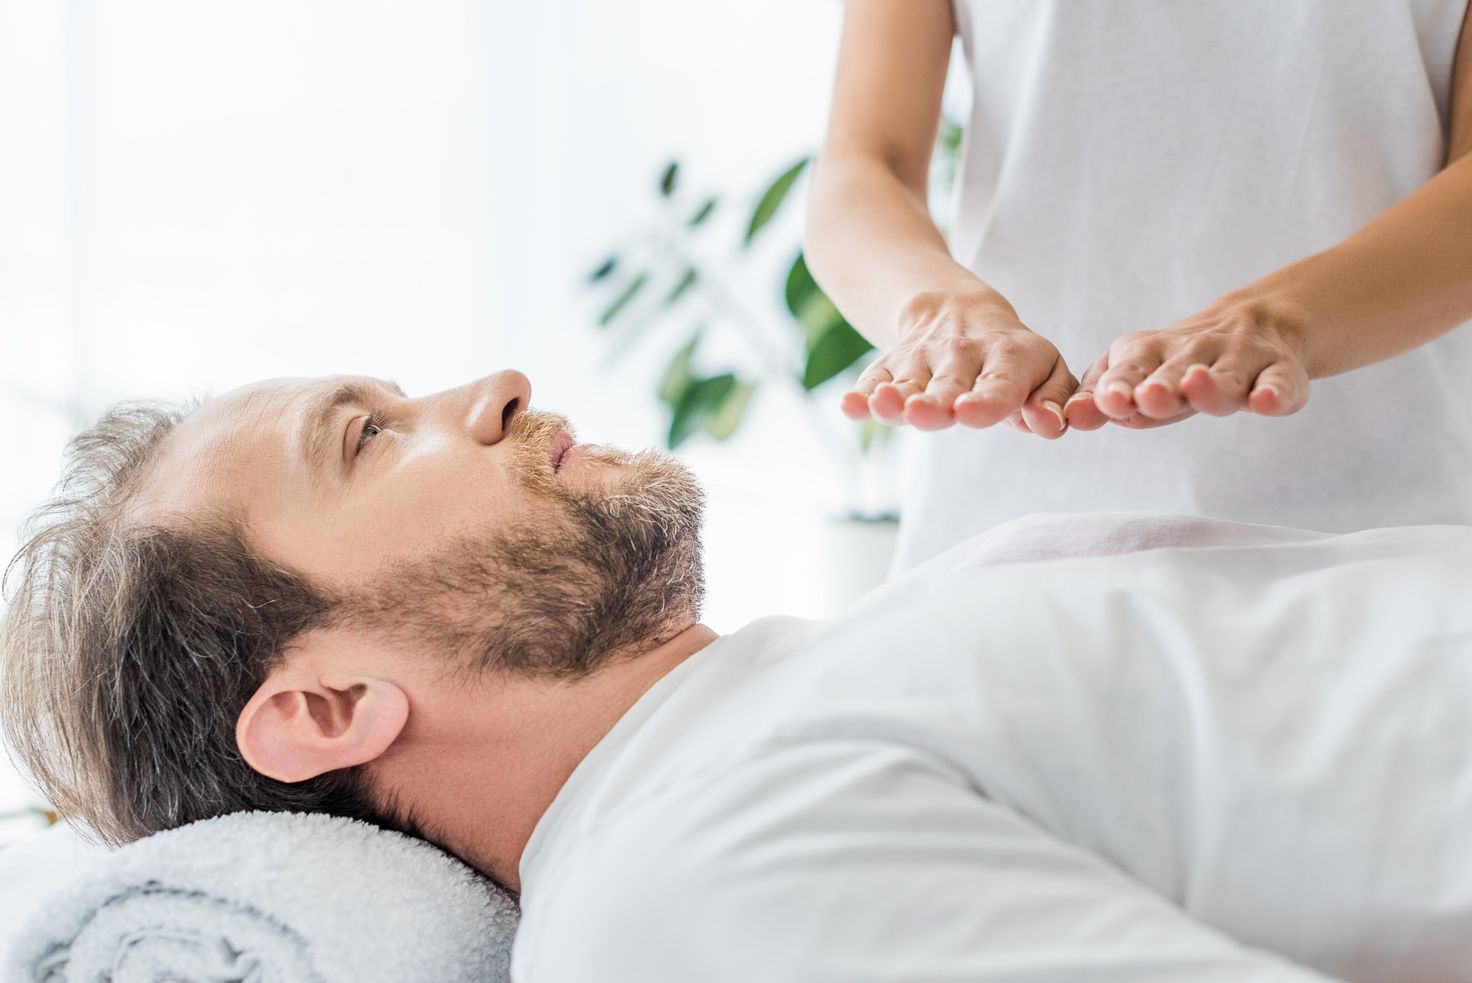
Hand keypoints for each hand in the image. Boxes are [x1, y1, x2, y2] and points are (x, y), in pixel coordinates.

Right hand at [842, 289, 1076, 437]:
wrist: (957, 311)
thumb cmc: (1014, 360)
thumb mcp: (1047, 370)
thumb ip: (1054, 400)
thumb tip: (1050, 426)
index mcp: (1009, 357)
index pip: (999, 384)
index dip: (986, 400)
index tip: (969, 412)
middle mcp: (963, 355)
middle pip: (947, 387)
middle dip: (934, 403)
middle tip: (923, 412)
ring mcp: (922, 359)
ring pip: (906, 384)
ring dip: (893, 398)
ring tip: (883, 405)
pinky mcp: (890, 365)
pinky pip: (872, 379)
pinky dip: (861, 395)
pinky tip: (849, 406)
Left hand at [1065, 300, 1310, 430]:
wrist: (1251, 324)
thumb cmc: (1173, 365)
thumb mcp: (1133, 374)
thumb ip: (1100, 396)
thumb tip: (1070, 417)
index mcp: (1150, 354)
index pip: (1130, 371)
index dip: (1120, 386)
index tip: (1111, 401)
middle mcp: (1194, 353)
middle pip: (1177, 373)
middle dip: (1163, 386)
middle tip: (1150, 396)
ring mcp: (1239, 360)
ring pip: (1227, 376)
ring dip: (1213, 385)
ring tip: (1199, 387)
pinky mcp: (1280, 371)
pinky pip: (1281, 382)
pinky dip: (1275, 392)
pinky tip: (1266, 402)